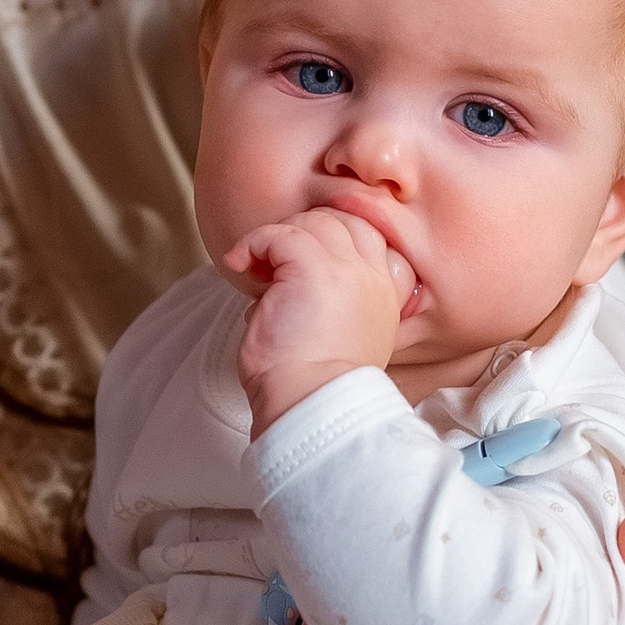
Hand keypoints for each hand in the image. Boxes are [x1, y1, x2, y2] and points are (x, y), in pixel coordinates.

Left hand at [219, 208, 415, 434]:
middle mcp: (372, 277)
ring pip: (314, 222)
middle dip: (305, 231)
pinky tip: (239, 264)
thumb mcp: (339, 340)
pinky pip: (280, 233)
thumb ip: (329, 307)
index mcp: (385, 295)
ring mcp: (346, 269)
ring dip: (279, 238)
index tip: (299, 257)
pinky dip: (254, 242)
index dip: (334, 235)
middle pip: (344, 221)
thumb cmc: (314, 384)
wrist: (310, 403)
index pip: (370, 236)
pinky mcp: (312, 267)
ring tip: (257, 268)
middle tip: (275, 263)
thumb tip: (280, 286)